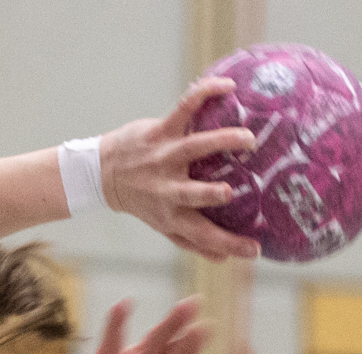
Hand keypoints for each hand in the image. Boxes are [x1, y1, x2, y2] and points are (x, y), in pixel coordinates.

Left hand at [99, 76, 261, 261]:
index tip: (256, 250)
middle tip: (231, 192)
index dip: (231, 245)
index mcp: (173, 216)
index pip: (204, 236)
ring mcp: (164, 156)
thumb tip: (226, 259)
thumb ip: (195, 243)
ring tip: (247, 138)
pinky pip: (185, 108)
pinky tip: (228, 87)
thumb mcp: (166, 227)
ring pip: (194, 147)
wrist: (105, 173)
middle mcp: (168, 189)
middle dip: (210, 194)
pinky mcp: (160, 130)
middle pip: (192, 194)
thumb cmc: (143, 202)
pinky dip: (205, 94)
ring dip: (221, 141)